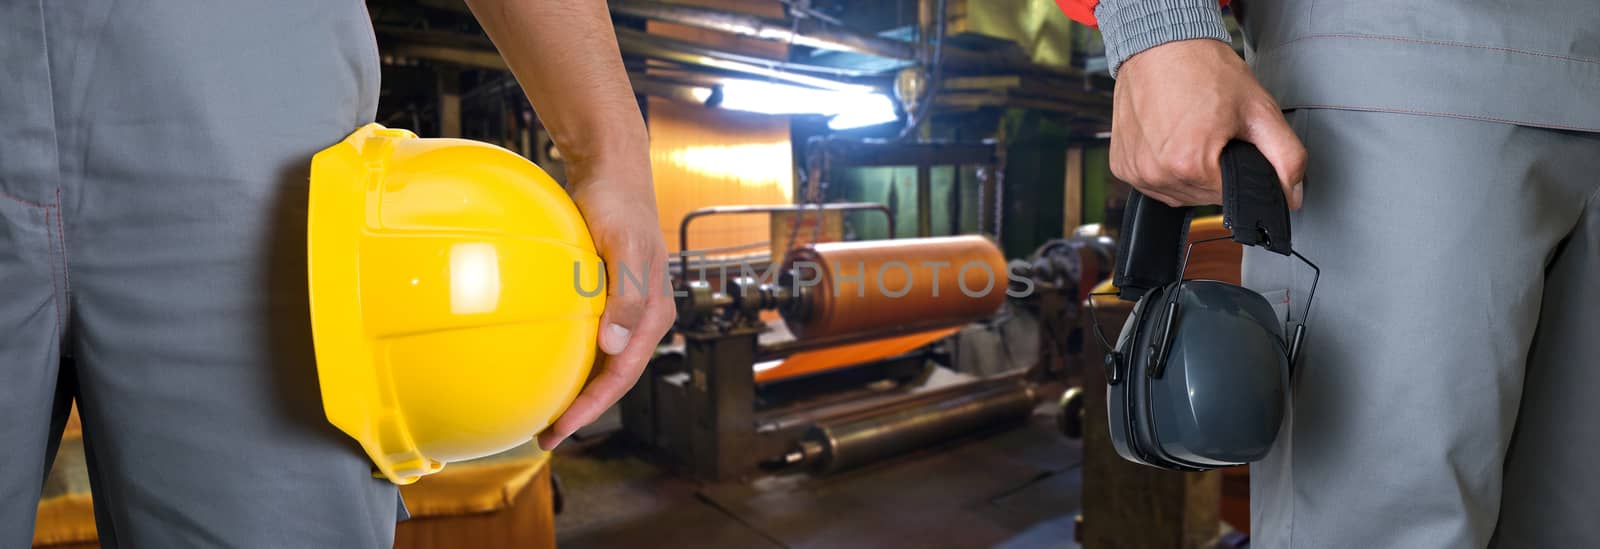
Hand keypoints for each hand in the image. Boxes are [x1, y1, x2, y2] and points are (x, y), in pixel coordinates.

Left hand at [537, 169, 675, 450]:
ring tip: (547, 412)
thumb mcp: (624, 247)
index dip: (592, 406)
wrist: (613, 171)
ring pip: (604, 362)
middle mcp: (644, 319)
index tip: (561, 428)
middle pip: (614, 377)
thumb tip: (614, 348)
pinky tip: (549, 364)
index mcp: (654, 314)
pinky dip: (574, 359)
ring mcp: (628, 310)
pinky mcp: (610, 297)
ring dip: (579, 389)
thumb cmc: (619, 204)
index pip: (622, 374)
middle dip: (583, 410)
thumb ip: (626, 297)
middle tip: (547, 435)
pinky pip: (592, 339)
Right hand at [1110, 39, 1305, 208]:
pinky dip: (1165, 167)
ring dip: (1189, 172)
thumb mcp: (1259, 109)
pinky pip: (1153, 183)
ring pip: (1178, 193)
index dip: (1239, 170)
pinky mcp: (1122, 166)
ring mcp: (1136, 172)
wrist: (1161, 45)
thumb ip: (1287, 157)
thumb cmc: (1203, 69)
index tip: (1231, 141)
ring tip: (1190, 133)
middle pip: (1203, 196)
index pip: (1231, 196)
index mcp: (1190, 164)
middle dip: (1214, 170)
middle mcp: (1157, 173)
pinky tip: (1170, 139)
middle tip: (1212, 131)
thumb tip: (1292, 195)